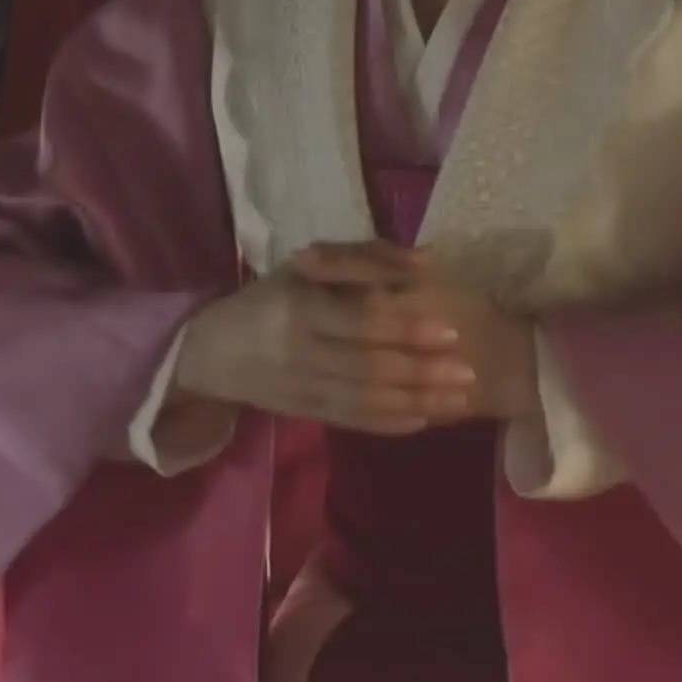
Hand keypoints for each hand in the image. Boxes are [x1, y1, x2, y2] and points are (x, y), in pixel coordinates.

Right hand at [285, 244, 541, 424]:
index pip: (361, 320)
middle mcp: (300, 351)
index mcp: (300, 308)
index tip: (450, 331)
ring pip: (365, 401)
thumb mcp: (307, 266)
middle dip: (423, 372)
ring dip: (416, 402)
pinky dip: (390, 423)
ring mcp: (301, 388)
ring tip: (458, 399)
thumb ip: (364, 257)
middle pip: (369, 367)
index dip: (407, 328)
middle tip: (469, 371)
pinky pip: (352, 423)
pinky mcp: (303, 414)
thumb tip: (425, 260)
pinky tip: (424, 420)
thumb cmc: (270, 297)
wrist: (213, 352)